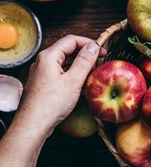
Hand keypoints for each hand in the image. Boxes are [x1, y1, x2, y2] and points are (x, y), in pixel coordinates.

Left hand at [0, 35, 105, 166]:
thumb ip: (85, 61)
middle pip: (67, 49)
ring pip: (64, 61)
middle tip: (100, 59)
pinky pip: (60, 71)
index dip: (89, 43)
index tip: (102, 50)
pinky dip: (72, 72)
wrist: (32, 125)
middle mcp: (43, 61)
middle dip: (85, 52)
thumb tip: (93, 47)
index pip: (71, 40)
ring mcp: (42, 72)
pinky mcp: (43, 83)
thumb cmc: (51, 104)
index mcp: (49, 56)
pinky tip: (81, 81)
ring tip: (93, 70)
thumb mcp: (73, 81)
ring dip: (79, 62)